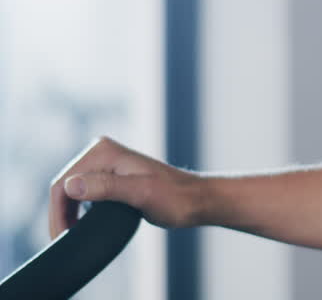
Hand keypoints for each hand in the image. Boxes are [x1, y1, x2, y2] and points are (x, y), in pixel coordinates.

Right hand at [48, 136, 203, 238]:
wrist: (195, 200)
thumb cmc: (174, 197)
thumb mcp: (140, 193)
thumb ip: (106, 188)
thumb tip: (71, 186)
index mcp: (104, 151)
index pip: (62, 183)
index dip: (57, 213)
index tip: (62, 237)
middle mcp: (102, 151)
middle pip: (64, 187)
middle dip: (60, 215)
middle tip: (64, 240)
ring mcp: (106, 163)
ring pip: (71, 191)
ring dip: (68, 214)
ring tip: (72, 235)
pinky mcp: (111, 176)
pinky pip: (83, 193)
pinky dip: (78, 210)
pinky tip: (82, 225)